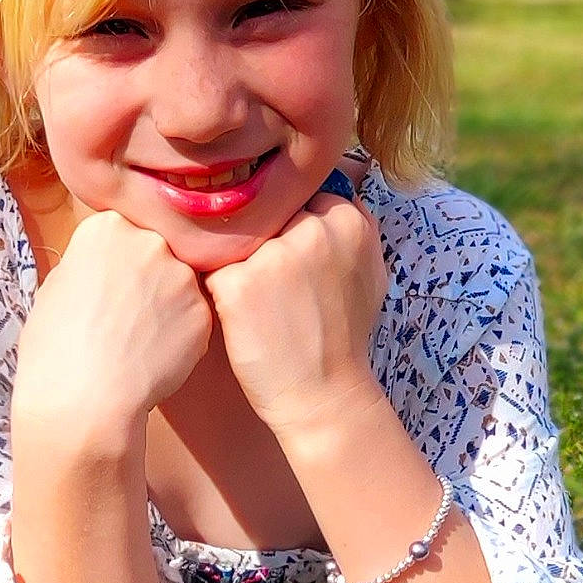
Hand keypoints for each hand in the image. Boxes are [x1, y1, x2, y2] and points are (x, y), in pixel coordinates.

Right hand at [12, 209, 212, 446]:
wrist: (82, 397)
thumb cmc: (55, 347)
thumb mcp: (55, 286)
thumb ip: (89, 265)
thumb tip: (106, 269)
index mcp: (107, 228)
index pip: (123, 233)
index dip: (115, 265)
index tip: (107, 288)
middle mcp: (149, 241)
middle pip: (155, 253)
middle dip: (146, 279)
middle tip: (125, 316)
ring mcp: (181, 276)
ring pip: (178, 286)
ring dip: (166, 307)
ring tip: (138, 341)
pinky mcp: (202, 313)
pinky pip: (194, 318)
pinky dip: (180, 336)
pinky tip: (154, 357)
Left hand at [201, 188, 389, 437]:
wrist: (324, 395)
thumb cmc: (344, 336)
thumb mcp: (371, 272)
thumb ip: (353, 226)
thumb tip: (335, 187)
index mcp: (347, 220)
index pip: (298, 196)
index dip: (289, 229)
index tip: (292, 262)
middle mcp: (312, 230)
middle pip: (264, 216)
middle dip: (260, 242)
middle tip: (272, 286)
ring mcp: (273, 255)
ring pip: (234, 239)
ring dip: (236, 264)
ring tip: (256, 303)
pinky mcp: (237, 283)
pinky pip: (211, 269)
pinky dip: (216, 291)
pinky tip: (235, 316)